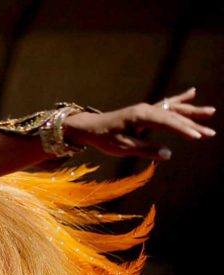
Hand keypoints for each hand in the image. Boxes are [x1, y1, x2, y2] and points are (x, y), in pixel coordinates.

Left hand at [62, 87, 215, 159]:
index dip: (183, 130)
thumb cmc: (105, 138)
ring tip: (211, 112)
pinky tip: (192, 92)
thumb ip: (145, 149)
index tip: (197, 136)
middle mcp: (145, 109)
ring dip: (191, 111)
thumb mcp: (123, 147)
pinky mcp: (145, 111)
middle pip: (173, 116)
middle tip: (210, 134)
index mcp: (140, 116)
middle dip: (193, 124)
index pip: (167, 122)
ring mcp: (146, 108)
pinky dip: (179, 99)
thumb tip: (167, 154)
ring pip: (173, 109)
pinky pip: (166, 104)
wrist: (90, 127)